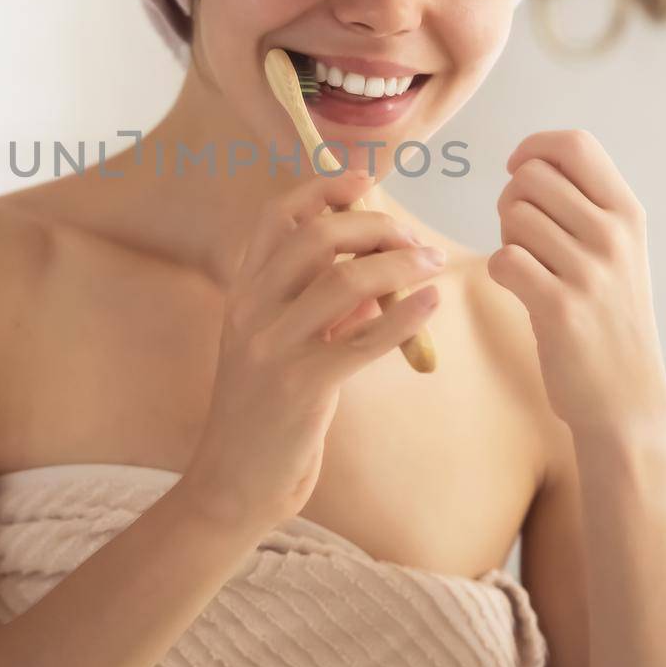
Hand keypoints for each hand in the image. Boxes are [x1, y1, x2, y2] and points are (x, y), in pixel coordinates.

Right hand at [180, 170, 445, 532]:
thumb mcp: (283, 348)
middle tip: (413, 237)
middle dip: (374, 225)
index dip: (320, 189)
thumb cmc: (265, 416)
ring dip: (398, 263)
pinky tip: (432, 303)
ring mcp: (271, 347)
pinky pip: (362, 340)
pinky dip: (405, 315)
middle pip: (316, 237)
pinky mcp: (300, 387)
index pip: (274, 218)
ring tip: (433, 264)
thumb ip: (322, 310)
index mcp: (242, 294)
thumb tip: (377, 279)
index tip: (362, 181)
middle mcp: (250, 310)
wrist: (233, 485)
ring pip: (343, 280)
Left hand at [485, 129, 665, 439]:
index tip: (519, 172)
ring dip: (507, 238)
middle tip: (525, 237)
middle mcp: (614, 235)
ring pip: (513, 216)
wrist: (627, 397)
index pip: (574, 143)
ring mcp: (590, 271)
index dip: (533, 147)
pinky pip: (503, 260)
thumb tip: (528, 160)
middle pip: (530, 176)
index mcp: (628, 212)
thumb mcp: (619, 250)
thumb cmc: (609, 315)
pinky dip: (501, 273)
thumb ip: (585, 203)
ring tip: (532, 268)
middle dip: (512, 200)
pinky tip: (522, 291)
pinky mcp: (560, 308)